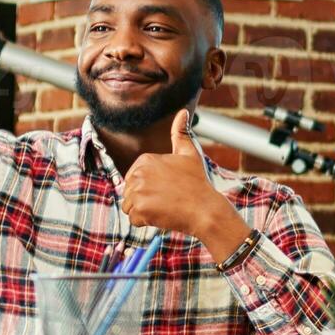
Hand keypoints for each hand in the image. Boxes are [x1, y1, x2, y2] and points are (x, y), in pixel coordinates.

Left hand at [120, 110, 250, 257]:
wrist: (205, 209)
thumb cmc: (198, 182)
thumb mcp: (190, 153)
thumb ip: (181, 133)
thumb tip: (183, 111)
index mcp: (146, 159)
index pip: (134, 178)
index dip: (150, 186)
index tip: (167, 188)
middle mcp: (139, 173)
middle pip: (130, 191)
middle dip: (145, 198)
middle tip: (167, 199)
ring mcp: (138, 191)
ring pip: (129, 206)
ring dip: (144, 211)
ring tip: (164, 207)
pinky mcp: (139, 209)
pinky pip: (133, 220)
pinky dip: (145, 222)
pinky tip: (162, 216)